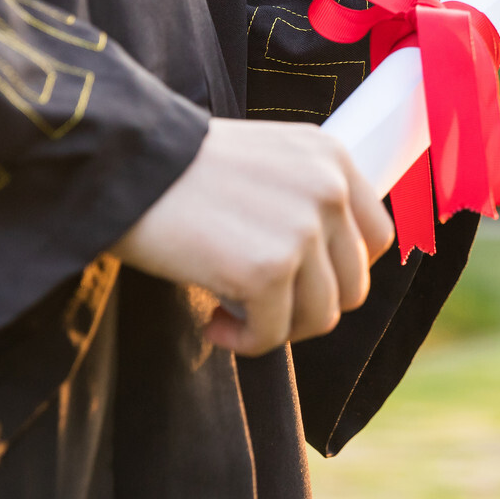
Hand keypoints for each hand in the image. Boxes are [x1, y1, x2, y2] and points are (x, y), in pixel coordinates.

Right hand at [110, 118, 394, 355]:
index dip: (340, 271)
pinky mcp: (269, 270)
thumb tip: (325, 269)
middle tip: (261, 304)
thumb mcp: (267, 160)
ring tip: (230, 312)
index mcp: (333, 158)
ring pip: (320, 316)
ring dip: (277, 326)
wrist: (122, 164)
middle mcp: (329, 190)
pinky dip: (244, 340)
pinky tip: (213, 322)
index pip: (377, 237)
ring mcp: (303, 230)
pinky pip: (273, 335)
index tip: (299, 280)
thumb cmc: (181, 169)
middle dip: (307, 306)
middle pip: (353, 285)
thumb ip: (306, 199)